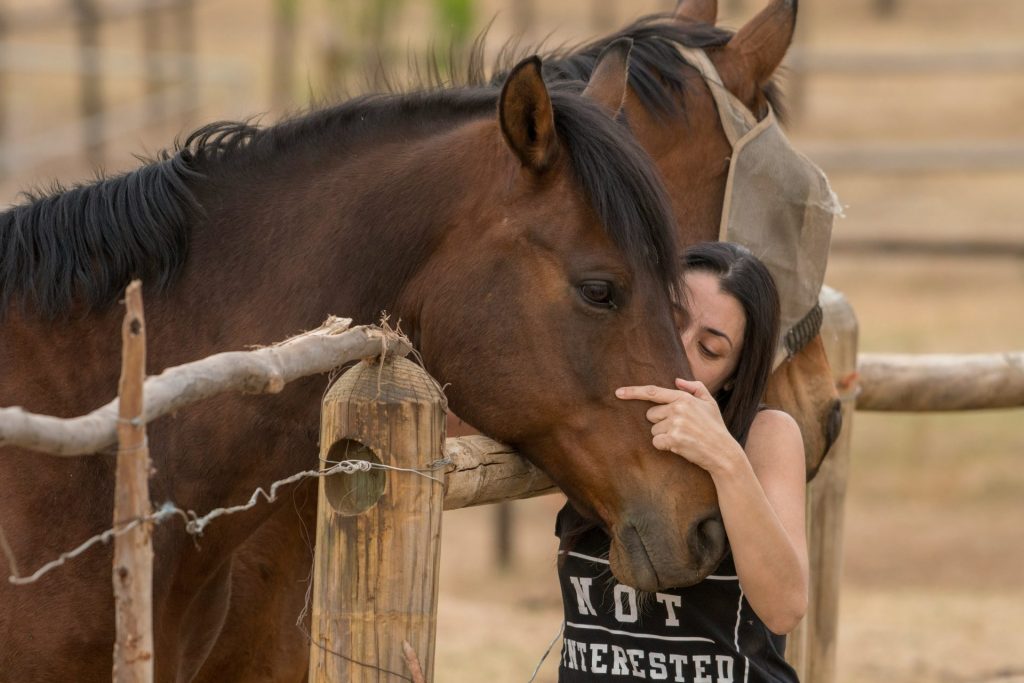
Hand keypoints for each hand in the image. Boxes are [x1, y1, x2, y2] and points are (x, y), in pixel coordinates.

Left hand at [616, 378, 743, 475]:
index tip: (618, 393)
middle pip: (651, 415)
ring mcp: (676, 423)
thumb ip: (695, 388)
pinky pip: (656, 442)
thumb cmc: (715, 428)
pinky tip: (680, 446)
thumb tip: (677, 380)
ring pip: (654, 430)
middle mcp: (678, 408)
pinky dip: (664, 446)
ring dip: (664, 435)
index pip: (653, 392)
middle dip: (661, 422)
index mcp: (684, 398)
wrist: (723, 453)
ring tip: (683, 438)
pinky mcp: (674, 439)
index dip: (633, 392)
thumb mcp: (710, 403)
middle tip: (680, 428)